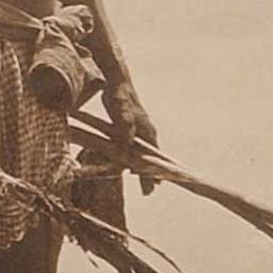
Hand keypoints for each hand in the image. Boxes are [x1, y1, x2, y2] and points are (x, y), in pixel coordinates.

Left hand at [102, 78, 159, 194]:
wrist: (118, 81)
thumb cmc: (120, 98)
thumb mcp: (122, 118)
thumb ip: (125, 134)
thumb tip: (126, 150)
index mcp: (148, 132)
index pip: (155, 158)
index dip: (153, 174)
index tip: (155, 188)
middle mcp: (147, 132)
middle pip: (152, 158)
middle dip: (152, 174)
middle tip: (151, 190)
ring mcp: (140, 129)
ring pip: (144, 153)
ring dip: (144, 167)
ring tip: (146, 181)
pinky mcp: (131, 127)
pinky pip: (136, 147)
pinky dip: (135, 157)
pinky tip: (130, 162)